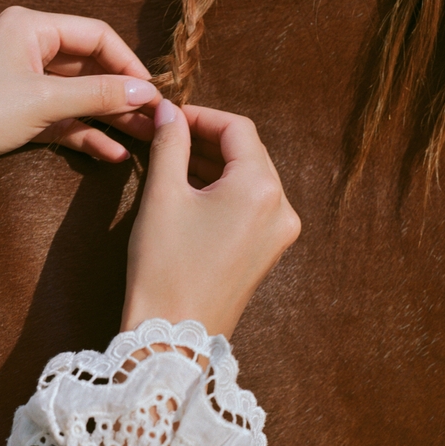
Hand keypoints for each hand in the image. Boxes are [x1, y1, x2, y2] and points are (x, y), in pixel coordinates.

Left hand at [0, 7, 159, 229]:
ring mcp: (14, 80)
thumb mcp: (44, 102)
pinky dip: (79, 131)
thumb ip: (99, 95)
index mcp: (28, 25)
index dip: (129, 63)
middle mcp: (22, 45)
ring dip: (104, 116)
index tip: (155, 93)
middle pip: (86, 65)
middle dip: (120, 94)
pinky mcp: (8, 111)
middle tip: (154, 120)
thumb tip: (147, 93)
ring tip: (140, 139)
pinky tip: (109, 152)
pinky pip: (54, 117)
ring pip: (72, 95)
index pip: (95, 34)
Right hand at [121, 100, 300, 337]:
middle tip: (168, 135)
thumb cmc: (166, 266)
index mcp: (261, 188)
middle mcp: (282, 208)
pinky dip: (222, 191)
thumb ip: (170, 144)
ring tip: (172, 160)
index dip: (201, 116)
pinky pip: (249, 205)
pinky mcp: (268, 252)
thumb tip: (169, 111)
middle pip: (248, 152)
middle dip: (207, 139)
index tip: (169, 116)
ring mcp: (279, 233)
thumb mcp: (163, 196)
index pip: (237, 129)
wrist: (175, 335)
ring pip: (249, 178)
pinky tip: (189, 190)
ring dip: (214, 164)